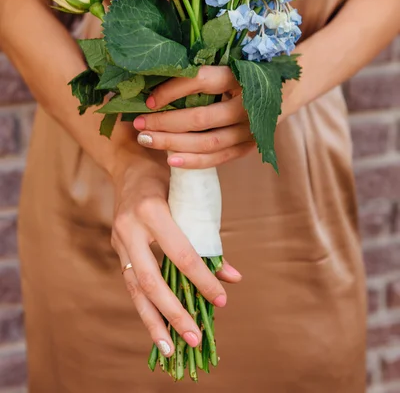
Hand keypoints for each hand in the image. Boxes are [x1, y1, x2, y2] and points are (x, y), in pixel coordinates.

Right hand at [111, 153, 241, 356]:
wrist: (130, 164)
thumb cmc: (169, 177)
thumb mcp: (191, 197)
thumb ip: (209, 236)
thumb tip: (233, 276)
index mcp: (152, 210)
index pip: (180, 254)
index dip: (202, 279)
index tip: (221, 300)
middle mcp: (130, 228)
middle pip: (152, 281)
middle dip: (174, 313)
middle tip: (195, 338)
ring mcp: (119, 240)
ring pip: (135, 289)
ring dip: (153, 322)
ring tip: (169, 351)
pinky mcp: (116, 248)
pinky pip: (131, 283)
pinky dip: (145, 308)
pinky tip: (157, 328)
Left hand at [134, 66, 255, 168]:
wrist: (282, 92)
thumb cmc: (241, 76)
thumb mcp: (225, 66)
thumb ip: (196, 74)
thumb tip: (150, 81)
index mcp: (239, 76)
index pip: (201, 81)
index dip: (172, 90)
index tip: (149, 100)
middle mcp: (247, 104)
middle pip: (200, 118)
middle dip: (165, 122)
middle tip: (139, 123)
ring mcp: (250, 129)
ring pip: (207, 142)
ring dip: (173, 143)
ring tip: (147, 140)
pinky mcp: (248, 146)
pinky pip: (218, 159)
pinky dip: (193, 161)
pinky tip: (170, 160)